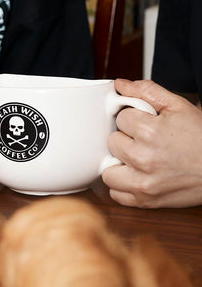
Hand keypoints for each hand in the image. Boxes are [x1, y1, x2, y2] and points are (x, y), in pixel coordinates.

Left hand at [102, 79, 201, 207]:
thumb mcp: (179, 106)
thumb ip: (147, 91)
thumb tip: (120, 85)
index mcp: (150, 132)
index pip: (119, 119)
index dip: (133, 119)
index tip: (146, 124)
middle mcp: (143, 159)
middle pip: (112, 142)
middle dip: (126, 139)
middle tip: (144, 141)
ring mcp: (143, 183)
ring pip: (107, 170)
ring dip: (119, 164)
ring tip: (137, 159)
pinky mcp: (145, 201)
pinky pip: (116, 194)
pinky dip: (122, 186)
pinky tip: (136, 176)